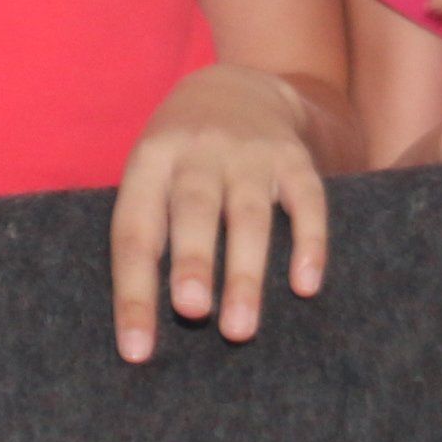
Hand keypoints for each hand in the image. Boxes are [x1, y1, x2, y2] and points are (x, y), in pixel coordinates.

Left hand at [111, 65, 328, 364]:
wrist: (239, 90)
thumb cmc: (182, 161)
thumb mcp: (151, 177)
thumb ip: (150, 235)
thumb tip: (144, 328)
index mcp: (151, 162)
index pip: (136, 232)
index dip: (133, 293)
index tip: (137, 350)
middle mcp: (198, 152)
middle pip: (194, 210)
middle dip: (193, 262)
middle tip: (193, 313)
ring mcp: (249, 153)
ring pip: (249, 214)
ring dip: (245, 272)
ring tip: (240, 328)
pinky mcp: (294, 157)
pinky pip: (307, 200)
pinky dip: (309, 242)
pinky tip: (306, 285)